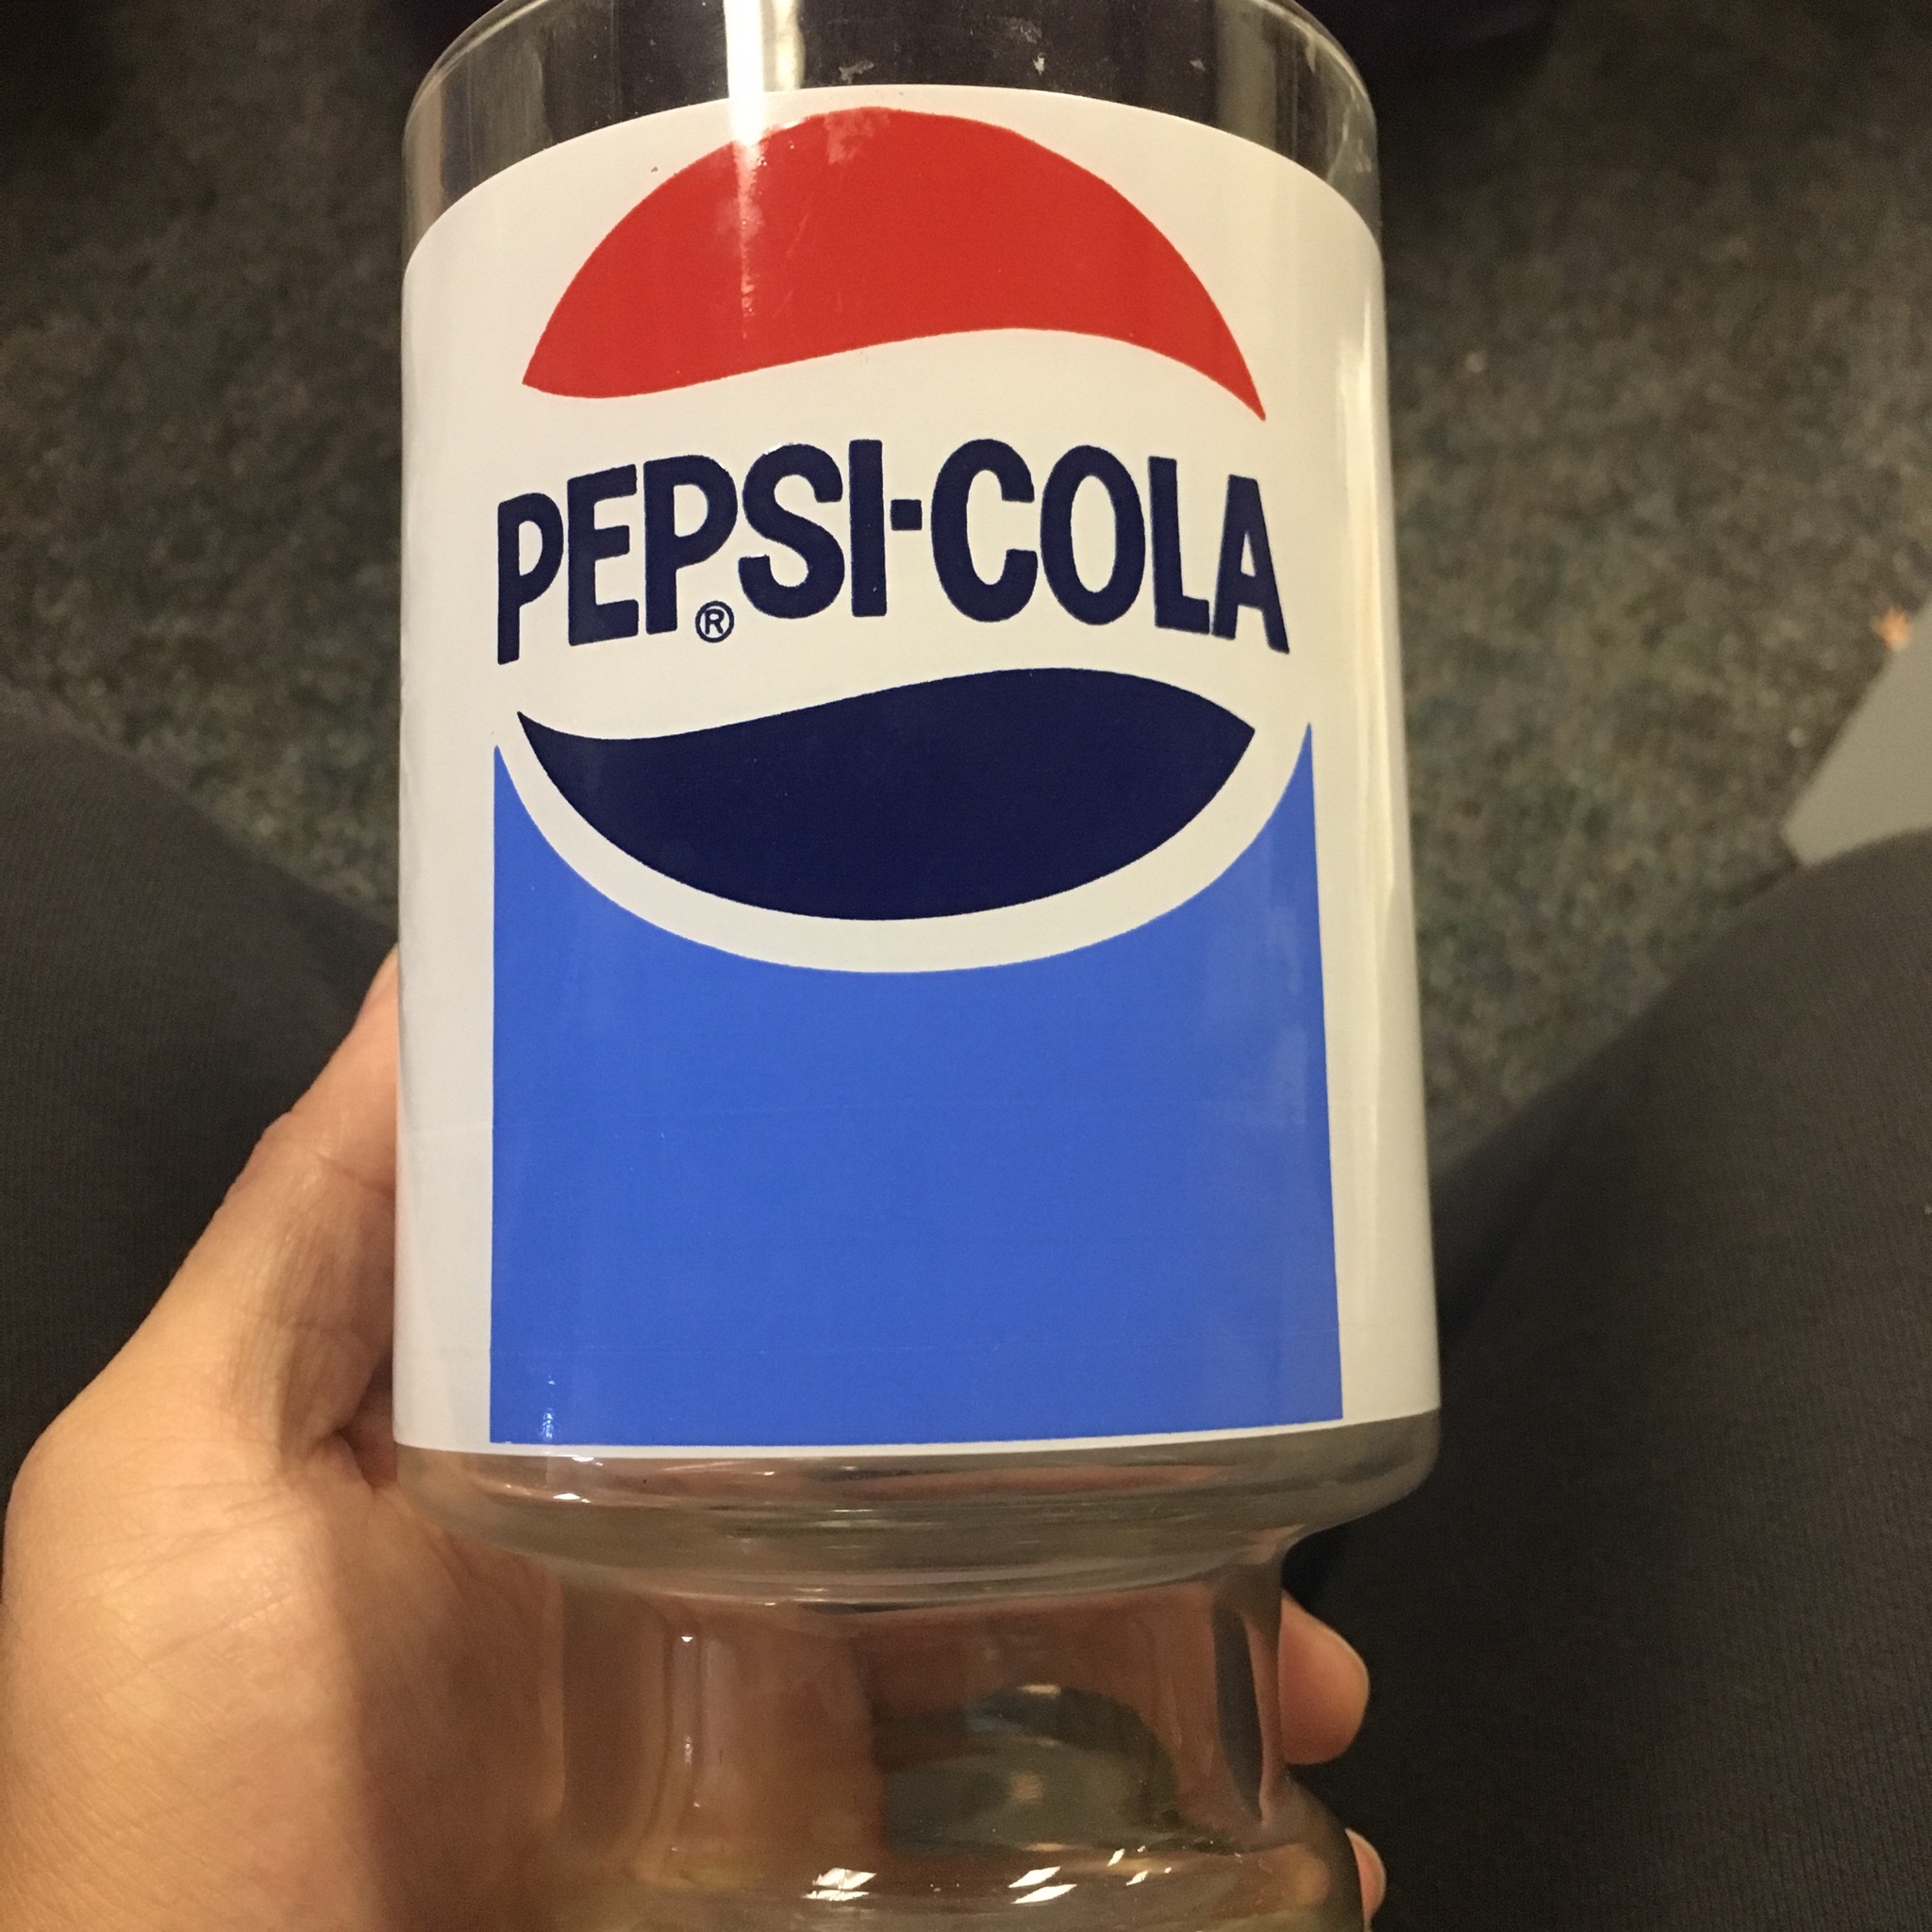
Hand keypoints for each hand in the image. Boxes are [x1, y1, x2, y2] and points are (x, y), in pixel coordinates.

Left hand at [0, 956, 1384, 1929]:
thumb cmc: (197, 1778)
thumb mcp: (186, 1473)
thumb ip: (313, 1229)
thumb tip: (447, 966)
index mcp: (589, 1423)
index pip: (770, 1269)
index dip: (900, 1195)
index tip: (1042, 1119)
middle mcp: (706, 1544)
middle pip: (939, 1435)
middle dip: (1106, 1415)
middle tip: (1253, 1393)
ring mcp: (786, 1714)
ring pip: (1029, 1616)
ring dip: (1193, 1616)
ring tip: (1311, 1658)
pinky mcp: (845, 1853)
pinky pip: (1038, 1804)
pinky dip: (1176, 1791)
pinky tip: (1291, 1796)